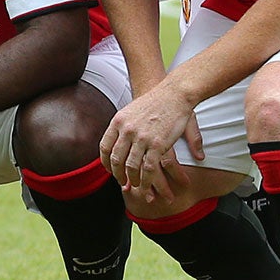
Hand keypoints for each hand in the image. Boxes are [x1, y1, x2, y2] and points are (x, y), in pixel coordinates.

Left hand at [102, 83, 196, 202]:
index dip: (105, 162)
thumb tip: (116, 143)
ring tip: (134, 186)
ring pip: (131, 166)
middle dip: (117, 174)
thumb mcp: (130, 111)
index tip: (109, 169)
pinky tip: (145, 185)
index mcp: (118, 121)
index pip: (105, 147)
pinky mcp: (157, 145)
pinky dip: (145, 180)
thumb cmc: (154, 102)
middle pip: (116, 159)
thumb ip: (122, 127)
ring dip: (131, 180)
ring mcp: (141, 138)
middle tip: (122, 182)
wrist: (174, 93)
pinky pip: (147, 168)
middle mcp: (127, 130)